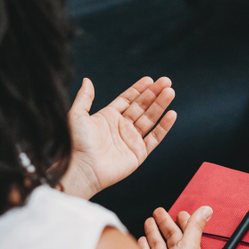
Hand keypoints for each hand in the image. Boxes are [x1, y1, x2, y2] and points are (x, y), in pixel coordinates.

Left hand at [60, 76, 175, 199]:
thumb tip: (87, 80)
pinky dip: (164, 127)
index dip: (139, 89)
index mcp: (108, 117)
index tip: (150, 79)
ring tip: (170, 92)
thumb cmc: (76, 144)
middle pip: (142, 107)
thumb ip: (84, 98)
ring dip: (161, 105)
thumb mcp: (77, 116)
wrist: (83, 168)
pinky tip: (171, 114)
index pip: (128, 99)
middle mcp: (121, 127)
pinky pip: (154, 138)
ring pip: (150, 119)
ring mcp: (131, 140)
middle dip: (154, 94)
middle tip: (166, 81)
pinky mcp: (138, 154)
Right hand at [138, 205, 212, 248]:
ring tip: (148, 222)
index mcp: (187, 248)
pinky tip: (140, 240)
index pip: (185, 230)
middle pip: (169, 235)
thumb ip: (196, 225)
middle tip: (158, 212)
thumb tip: (207, 209)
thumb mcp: (190, 244)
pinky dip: (142, 246)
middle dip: (164, 223)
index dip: (183, 221)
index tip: (180, 213)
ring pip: (156, 243)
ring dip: (152, 232)